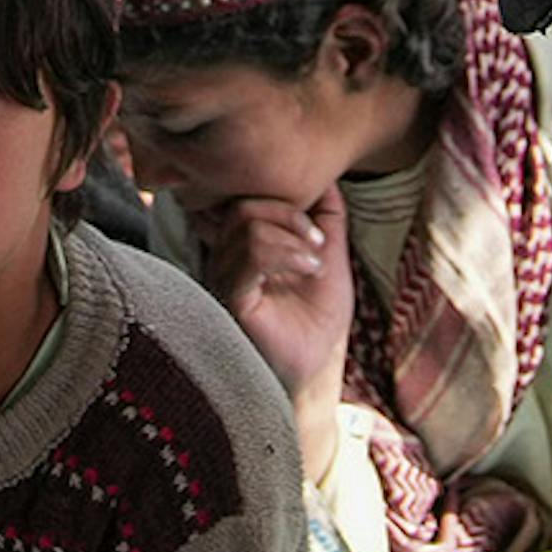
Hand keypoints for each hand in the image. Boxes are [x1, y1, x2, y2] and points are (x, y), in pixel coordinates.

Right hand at [193, 189, 360, 406]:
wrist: (311, 372)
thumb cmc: (314, 323)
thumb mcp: (328, 258)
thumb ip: (326, 219)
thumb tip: (327, 178)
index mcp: (242, 247)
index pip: (248, 198)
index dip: (286, 199)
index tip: (319, 228)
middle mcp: (224, 260)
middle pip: (243, 205)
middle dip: (289, 213)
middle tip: (319, 242)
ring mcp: (223, 278)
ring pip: (245, 224)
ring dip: (292, 235)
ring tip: (316, 263)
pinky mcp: (230, 299)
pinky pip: (248, 255)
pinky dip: (286, 253)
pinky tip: (310, 270)